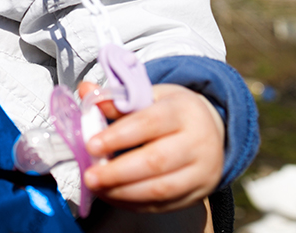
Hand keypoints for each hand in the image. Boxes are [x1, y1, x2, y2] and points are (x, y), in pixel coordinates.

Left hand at [77, 82, 223, 212]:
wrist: (210, 129)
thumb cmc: (173, 111)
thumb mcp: (149, 96)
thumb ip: (116, 99)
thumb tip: (85, 90)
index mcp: (183, 110)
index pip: (149, 123)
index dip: (118, 136)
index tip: (91, 145)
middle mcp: (198, 141)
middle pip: (156, 161)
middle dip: (118, 172)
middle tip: (90, 175)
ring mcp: (201, 171)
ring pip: (161, 188)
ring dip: (124, 191)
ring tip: (99, 188)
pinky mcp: (199, 193)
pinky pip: (164, 205)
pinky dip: (134, 203)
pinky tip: (114, 196)